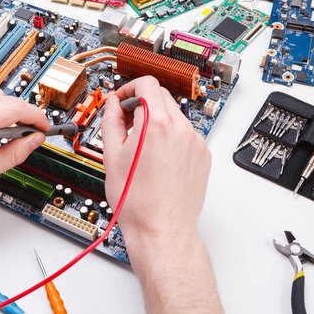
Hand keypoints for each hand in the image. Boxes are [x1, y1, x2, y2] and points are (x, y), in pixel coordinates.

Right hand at [101, 76, 210, 249]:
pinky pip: (185, 135)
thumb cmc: (137, 202)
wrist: (161, 229)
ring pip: (174, 116)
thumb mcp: (111, 156)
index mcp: (157, 125)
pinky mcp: (203, 156)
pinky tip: (157, 159)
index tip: (121, 100)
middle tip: (127, 123)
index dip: (129, 88)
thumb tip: (112, 105)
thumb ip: (110, 122)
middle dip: (141, 103)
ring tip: (141, 147)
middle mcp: (181, 129)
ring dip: (157, 121)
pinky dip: (171, 137)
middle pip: (161, 96)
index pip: (146, 84)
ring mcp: (195, 143)